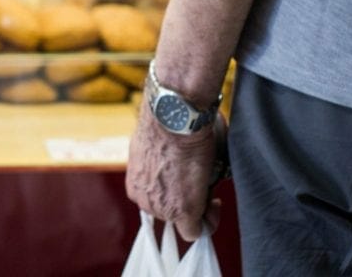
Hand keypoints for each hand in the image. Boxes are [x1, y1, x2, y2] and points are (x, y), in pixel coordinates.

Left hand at [125, 99, 220, 240]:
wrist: (173, 119)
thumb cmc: (167, 125)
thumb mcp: (155, 150)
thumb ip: (161, 167)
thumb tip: (175, 166)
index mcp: (136, 183)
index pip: (157, 202)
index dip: (176, 194)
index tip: (188, 182)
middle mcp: (144, 199)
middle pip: (170, 211)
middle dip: (187, 199)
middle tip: (200, 180)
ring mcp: (162, 208)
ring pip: (184, 220)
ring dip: (198, 205)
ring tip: (205, 182)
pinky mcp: (183, 211)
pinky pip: (196, 231)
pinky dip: (208, 221)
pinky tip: (215, 202)